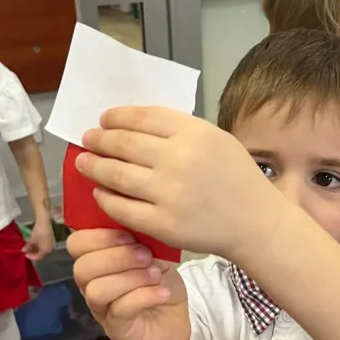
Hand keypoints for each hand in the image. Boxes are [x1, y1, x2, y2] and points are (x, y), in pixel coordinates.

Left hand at [23, 219, 54, 260]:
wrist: (44, 222)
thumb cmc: (39, 233)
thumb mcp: (32, 240)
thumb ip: (28, 247)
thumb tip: (23, 251)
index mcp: (47, 251)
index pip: (38, 257)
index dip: (31, 257)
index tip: (24, 255)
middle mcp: (50, 249)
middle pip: (40, 253)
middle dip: (33, 253)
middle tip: (26, 251)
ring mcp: (50, 244)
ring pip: (41, 249)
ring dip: (35, 249)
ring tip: (28, 247)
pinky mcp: (50, 239)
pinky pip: (43, 244)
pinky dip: (38, 245)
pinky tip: (33, 243)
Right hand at [68, 228, 190, 339]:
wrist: (176, 322)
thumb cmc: (161, 283)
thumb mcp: (156, 254)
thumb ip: (141, 239)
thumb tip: (133, 221)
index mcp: (96, 261)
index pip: (76, 244)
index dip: (99, 237)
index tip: (130, 236)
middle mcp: (91, 285)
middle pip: (82, 268)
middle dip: (116, 257)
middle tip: (146, 256)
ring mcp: (102, 310)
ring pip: (97, 290)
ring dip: (130, 278)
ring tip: (155, 275)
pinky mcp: (117, 329)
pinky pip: (120, 309)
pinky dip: (144, 296)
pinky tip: (163, 292)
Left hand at [74, 108, 285, 263]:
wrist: (256, 223)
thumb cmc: (237, 179)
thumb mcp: (217, 139)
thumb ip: (180, 130)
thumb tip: (133, 125)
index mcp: (194, 133)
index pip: (142, 117)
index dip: (117, 116)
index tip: (104, 119)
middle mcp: (179, 159)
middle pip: (123, 143)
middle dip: (99, 139)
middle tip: (87, 139)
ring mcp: (169, 193)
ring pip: (116, 174)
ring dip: (94, 166)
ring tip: (84, 162)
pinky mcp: (162, 223)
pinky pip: (121, 208)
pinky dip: (105, 198)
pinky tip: (100, 192)